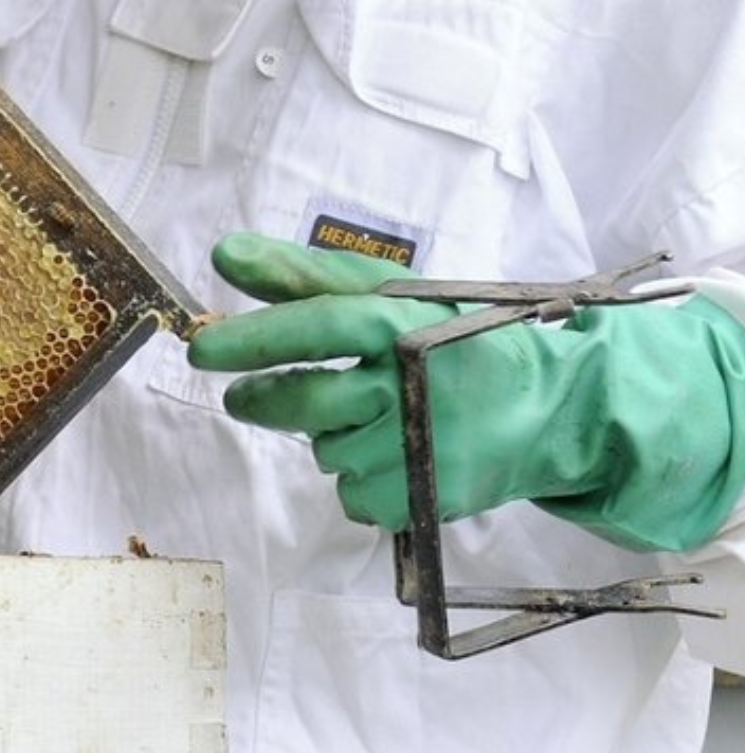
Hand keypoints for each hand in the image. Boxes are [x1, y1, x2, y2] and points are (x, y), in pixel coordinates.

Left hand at [188, 231, 744, 550]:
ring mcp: (422, 446)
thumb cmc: (452, 339)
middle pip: (308, 401)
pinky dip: (360, 477)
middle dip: (262, 400)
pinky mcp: (428, 497)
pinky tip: (394, 452)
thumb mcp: (388, 293)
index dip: (255, 338)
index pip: (318, 325)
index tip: (202, 348)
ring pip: (328, 450)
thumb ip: (302, 274)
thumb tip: (224, 255)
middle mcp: (414, 383)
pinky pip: (355, 494)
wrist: (550, 407)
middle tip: (242, 397)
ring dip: (330, 435)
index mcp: (403, 321)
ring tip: (374, 415)